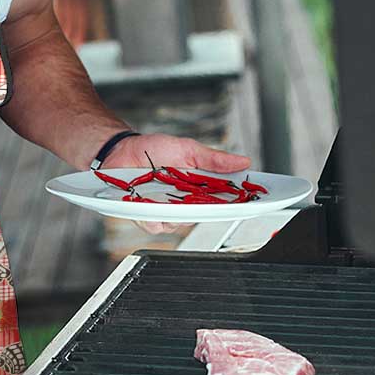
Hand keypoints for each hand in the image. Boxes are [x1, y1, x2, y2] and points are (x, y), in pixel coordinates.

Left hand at [104, 134, 250, 234]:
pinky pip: (155, 224)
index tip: (253, 201)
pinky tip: (151, 206)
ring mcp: (165, 211)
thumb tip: (243, 161)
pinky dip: (153, 217)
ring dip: (177, 212)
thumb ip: (213, 159)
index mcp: (198, 188)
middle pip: (204, 216)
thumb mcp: (187, 149)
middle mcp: (184, 203)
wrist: (121, 150)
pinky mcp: (145, 216)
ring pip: (179, 224)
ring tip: (171, 197)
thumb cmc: (153, 150)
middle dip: (208, 210)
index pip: (224, 200)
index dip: (239, 203)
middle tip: (209, 199)